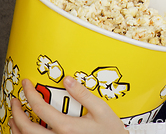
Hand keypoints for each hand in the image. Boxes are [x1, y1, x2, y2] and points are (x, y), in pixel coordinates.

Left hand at [9, 77, 127, 133]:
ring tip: (13, 117)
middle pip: (27, 129)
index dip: (30, 94)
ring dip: (16, 129)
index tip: (26, 84)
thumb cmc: (110, 131)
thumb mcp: (101, 110)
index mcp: (67, 127)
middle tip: (14, 100)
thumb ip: (83, 94)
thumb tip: (68, 80)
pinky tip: (24, 132)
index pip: (40, 108)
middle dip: (16, 113)